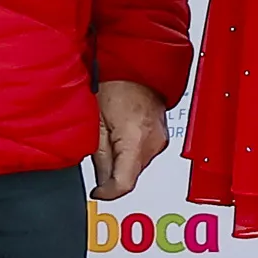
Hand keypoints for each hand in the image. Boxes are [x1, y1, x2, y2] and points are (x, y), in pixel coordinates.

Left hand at [92, 80, 167, 201]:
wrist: (137, 64)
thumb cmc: (116, 83)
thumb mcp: (96, 121)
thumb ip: (98, 155)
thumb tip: (100, 180)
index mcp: (137, 140)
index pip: (124, 184)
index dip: (107, 193)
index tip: (96, 192)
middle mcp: (154, 144)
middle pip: (130, 175)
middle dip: (111, 172)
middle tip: (96, 151)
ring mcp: (161, 140)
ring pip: (136, 165)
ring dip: (120, 160)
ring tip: (108, 135)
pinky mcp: (161, 136)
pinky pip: (143, 153)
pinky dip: (130, 150)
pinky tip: (120, 133)